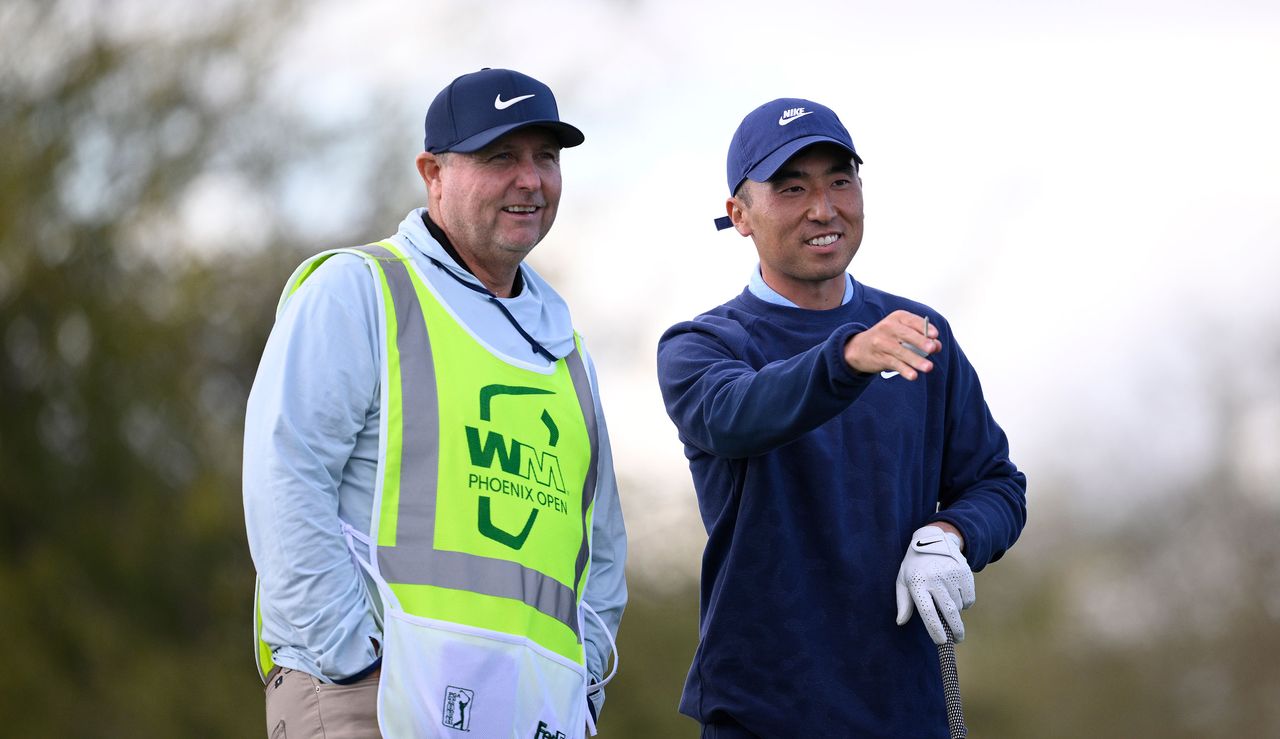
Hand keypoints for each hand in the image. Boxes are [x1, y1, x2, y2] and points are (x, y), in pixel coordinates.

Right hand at [843, 310, 938, 379]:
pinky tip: (913, 375)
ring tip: (928, 367)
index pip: (912, 321)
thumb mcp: (902, 331)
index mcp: (897, 317)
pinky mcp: (879, 357)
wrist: (859, 348)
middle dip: (920, 342)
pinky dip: (905, 370)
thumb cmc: (888, 338)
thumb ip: (920, 336)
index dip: (924, 327)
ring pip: (902, 352)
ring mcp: (882, 343)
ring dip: (916, 360)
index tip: (935, 335)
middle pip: (906, 335)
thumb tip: (937, 346)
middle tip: (932, 348)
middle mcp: (888, 327)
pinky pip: (894, 364)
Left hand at [895, 525, 974, 643]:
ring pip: (959, 606)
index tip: (941, 642)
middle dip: (955, 630)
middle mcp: (935, 578)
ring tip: (948, 605)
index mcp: (917, 583)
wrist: (933, 540)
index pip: (927, 612)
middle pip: (948, 612)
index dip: (935, 629)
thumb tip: (900, 622)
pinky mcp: (964, 572)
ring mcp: (951, 574)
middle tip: (956, 640)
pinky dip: (965, 602)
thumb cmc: (915, 567)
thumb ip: (903, 602)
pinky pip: (969, 597)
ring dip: (956, 612)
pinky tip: (956, 595)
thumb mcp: (903, 580)